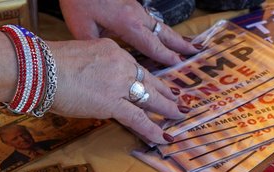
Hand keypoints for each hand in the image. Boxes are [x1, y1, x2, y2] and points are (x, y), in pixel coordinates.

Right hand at [48, 38, 185, 143]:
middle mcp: (121, 64)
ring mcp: (119, 84)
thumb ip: (92, 69)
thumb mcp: (78, 57)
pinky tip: (162, 137)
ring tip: (178, 116)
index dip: (146, 78)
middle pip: (148, 80)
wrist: (42, 69)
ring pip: (149, 98)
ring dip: (166, 109)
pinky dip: (152, 129)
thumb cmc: (49, 65)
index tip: (155, 84)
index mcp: (111, 50)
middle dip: (164, 92)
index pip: (134, 67)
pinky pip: (138, 118)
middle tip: (177, 99)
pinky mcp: (113, 103)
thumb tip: (92, 83)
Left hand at [59, 0, 200, 65]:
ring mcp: (134, 7)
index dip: (166, 57)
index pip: (151, 45)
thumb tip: (104, 63)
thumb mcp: (82, 29)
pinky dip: (160, 28)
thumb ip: (98, 47)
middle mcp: (136, 15)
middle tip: (195, 52)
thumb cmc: (78, 1)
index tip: (180, 64)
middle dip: (179, 44)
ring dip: (172, 35)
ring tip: (185, 44)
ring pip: (158, 24)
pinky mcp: (129, 2)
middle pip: (163, 32)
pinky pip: (150, 19)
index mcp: (127, 24)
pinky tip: (160, 33)